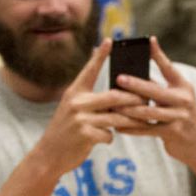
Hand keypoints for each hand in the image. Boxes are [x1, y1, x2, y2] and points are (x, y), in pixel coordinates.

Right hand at [32, 40, 145, 173]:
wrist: (48, 155)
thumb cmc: (66, 131)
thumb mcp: (73, 111)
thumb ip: (91, 102)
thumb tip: (119, 98)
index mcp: (74, 93)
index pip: (89, 70)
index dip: (100, 55)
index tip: (110, 40)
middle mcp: (76, 102)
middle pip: (114, 96)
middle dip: (133, 99)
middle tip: (147, 98)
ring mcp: (80, 119)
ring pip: (116, 118)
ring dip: (130, 121)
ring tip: (141, 121)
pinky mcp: (85, 135)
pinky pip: (108, 134)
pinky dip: (110, 137)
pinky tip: (105, 138)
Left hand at [110, 37, 195, 163]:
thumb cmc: (184, 117)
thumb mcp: (179, 98)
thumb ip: (163, 86)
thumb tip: (138, 74)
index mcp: (183, 87)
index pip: (169, 68)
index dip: (159, 54)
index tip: (149, 41)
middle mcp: (183, 100)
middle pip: (155, 91)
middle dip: (135, 84)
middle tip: (118, 78)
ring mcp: (179, 117)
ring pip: (148, 111)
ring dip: (129, 108)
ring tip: (113, 105)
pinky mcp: (173, 133)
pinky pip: (147, 129)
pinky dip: (132, 128)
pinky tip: (119, 126)